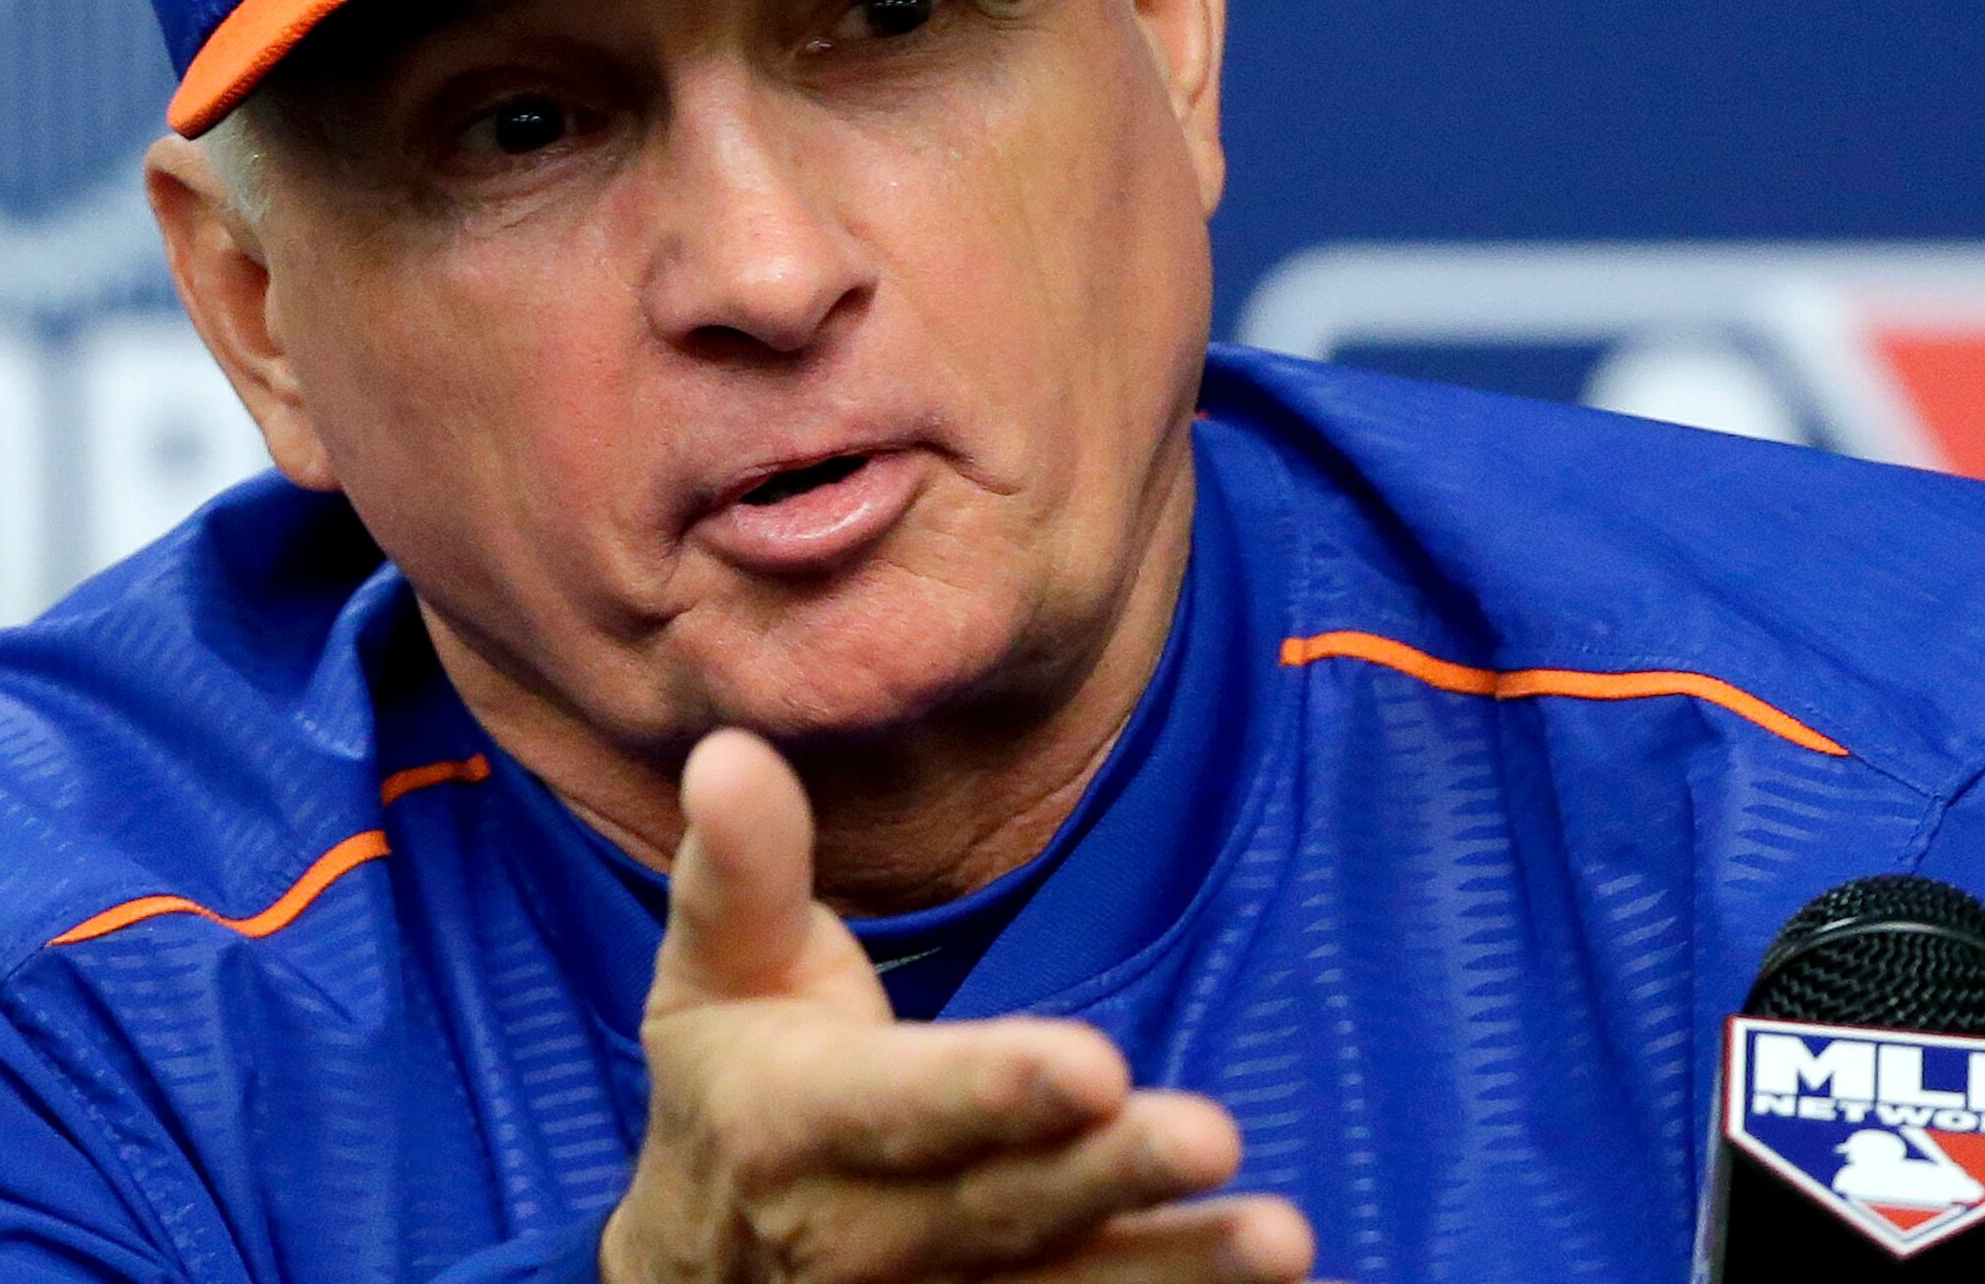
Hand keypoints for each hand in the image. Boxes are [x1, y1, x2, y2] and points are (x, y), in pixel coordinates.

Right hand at [598, 731, 1314, 1283]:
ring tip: (1282, 1243)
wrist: (702, 1268)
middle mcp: (866, 1238)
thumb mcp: (714, 972)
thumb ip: (740, 869)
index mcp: (798, 1127)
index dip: (993, 1090)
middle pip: (1004, 1210)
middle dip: (1109, 1177)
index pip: (902, 1106)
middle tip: (1215, 1138)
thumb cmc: (734, 1085)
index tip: (1094, 1065)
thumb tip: (733, 752)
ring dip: (1174, 1272)